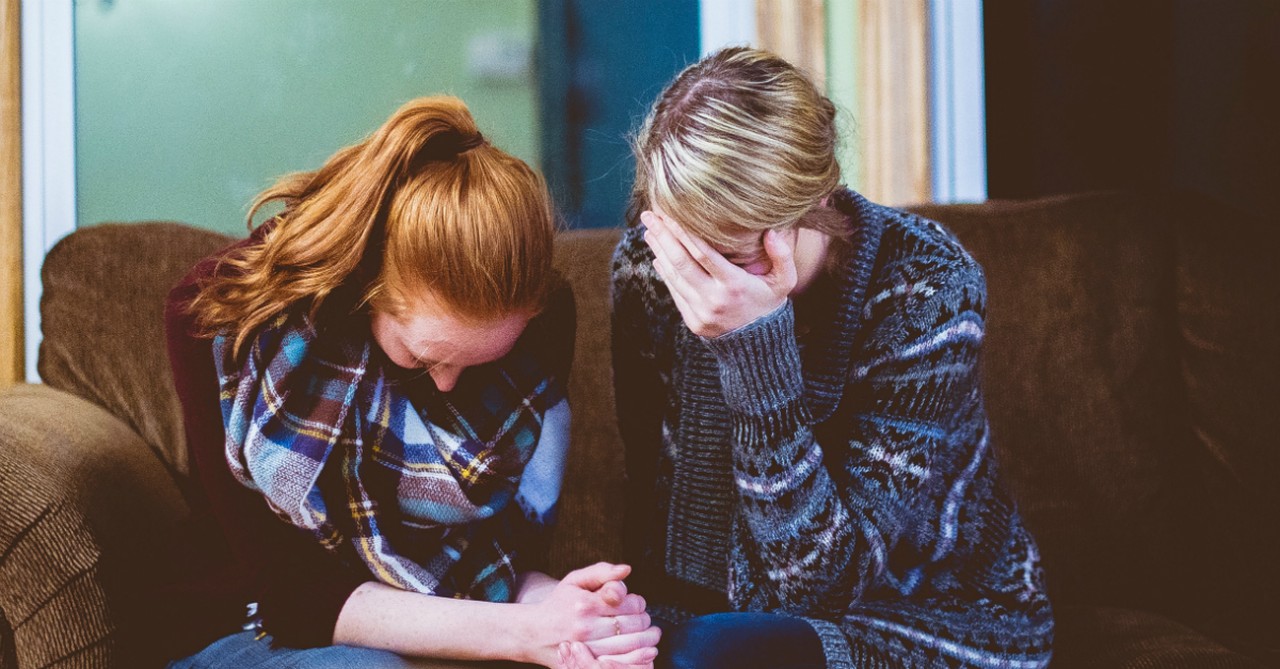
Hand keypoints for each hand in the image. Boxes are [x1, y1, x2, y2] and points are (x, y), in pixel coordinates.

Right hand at [523, 562, 660, 667]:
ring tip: (650, 635)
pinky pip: (621, 662)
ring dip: (648, 639)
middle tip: (644, 619)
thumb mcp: (575, 580)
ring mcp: (587, 650)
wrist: (533, 633)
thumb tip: (627, 570)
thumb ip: (602, 572)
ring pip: (632, 645)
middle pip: (634, 625)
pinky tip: (643, 651)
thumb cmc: (558, 604)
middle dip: (645, 620)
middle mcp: (586, 628)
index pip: (630, 603)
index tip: (635, 603)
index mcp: (585, 604)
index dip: (639, 602)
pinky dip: (638, 657)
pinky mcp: (586, 665)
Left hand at [642, 210, 796, 337]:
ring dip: (659, 251)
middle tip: (650, 216)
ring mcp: (700, 312)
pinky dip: (665, 272)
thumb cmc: (770, 304)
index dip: (684, 232)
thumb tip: (771, 232)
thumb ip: (783, 256)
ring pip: (674, 276)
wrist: (759, 346)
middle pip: (681, 262)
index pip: (703, 254)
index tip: (670, 213)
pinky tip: (658, 255)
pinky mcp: (692, 321)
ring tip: (650, 231)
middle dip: (663, 236)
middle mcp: (714, 299)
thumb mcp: (784, 282)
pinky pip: (675, 292)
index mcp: (735, 286)